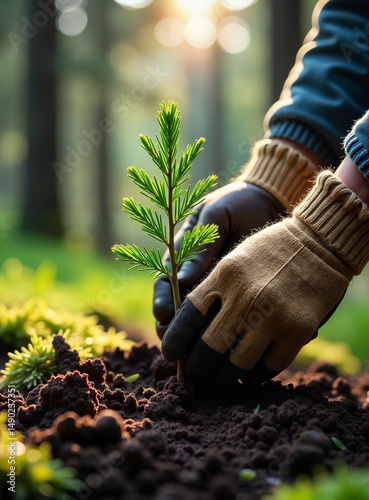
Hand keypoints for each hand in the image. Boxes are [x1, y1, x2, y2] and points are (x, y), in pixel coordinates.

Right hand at [153, 181, 284, 337]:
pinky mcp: (241, 295)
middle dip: (175, 332)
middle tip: (177, 348)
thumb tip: (182, 279)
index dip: (162, 301)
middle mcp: (198, 277)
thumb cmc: (238, 203)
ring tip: (202, 354)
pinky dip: (231, 335)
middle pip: (179, 311)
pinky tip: (235, 346)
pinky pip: (233, 318)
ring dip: (201, 341)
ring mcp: (220, 288)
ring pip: (204, 321)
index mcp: (184, 256)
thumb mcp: (216, 215)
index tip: (163, 315)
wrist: (271, 201)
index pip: (166, 283)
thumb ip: (200, 244)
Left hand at [161, 172, 365, 384]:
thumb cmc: (271, 251)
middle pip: (208, 348)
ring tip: (218, 381)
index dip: (175, 341)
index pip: (188, 317)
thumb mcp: (234, 259)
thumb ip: (212, 290)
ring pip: (237, 364)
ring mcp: (273, 315)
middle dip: (196, 368)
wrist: (320, 243)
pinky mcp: (298, 330)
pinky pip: (269, 367)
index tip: (170, 354)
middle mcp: (245, 297)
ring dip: (224, 378)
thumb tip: (185, 324)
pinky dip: (256, 376)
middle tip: (193, 376)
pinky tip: (249, 375)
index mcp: (225, 275)